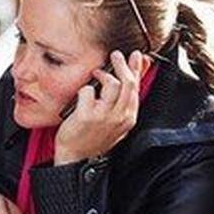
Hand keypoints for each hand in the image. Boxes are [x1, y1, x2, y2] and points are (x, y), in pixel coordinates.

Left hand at [55, 50, 148, 164]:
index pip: (137, 88)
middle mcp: (119, 117)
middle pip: (127, 83)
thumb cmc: (94, 138)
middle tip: (116, 55)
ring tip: (97, 72)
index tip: (136, 56)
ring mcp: (103, 116)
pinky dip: (85, 88)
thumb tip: (131, 80)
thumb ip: (123, 102)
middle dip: (123, 64)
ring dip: (104, 73)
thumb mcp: (115, 122)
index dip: (137, 69)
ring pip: (112, 84)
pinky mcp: (87, 116)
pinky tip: (83, 93)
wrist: (76, 158)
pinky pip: (88, 90)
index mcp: (128, 118)